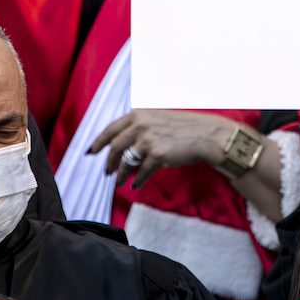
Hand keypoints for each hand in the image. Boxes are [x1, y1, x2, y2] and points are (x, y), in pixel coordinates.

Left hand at [89, 109, 239, 188]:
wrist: (208, 135)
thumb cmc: (187, 127)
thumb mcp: (160, 119)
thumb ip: (141, 127)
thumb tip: (124, 144)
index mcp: (140, 114)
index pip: (111, 129)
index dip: (98, 142)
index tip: (91, 151)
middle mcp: (140, 125)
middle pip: (115, 147)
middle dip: (109, 162)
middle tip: (107, 172)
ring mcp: (148, 140)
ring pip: (126, 162)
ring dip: (121, 174)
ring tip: (119, 182)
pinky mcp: (157, 155)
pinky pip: (142, 172)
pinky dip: (137, 180)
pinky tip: (136, 185)